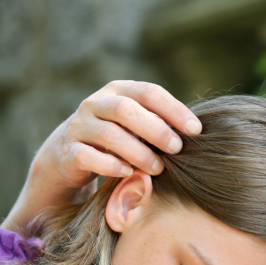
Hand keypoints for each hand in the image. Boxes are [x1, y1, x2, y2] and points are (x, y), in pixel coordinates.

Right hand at [31, 80, 201, 189]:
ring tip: (157, 168)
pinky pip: (88, 156)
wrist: (67, 154)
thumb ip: (160, 123)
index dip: (174, 110)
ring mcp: (80, 126)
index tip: (196, 130)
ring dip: (138, 152)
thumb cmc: (117, 139)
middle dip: (156, 130)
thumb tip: (198, 133)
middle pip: (127, 110)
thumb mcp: (137, 125)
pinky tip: (127, 173)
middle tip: (177, 149)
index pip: (149, 93)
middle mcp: (96, 104)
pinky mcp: (68, 152)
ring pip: (109, 134)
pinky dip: (110, 166)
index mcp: (119, 91)